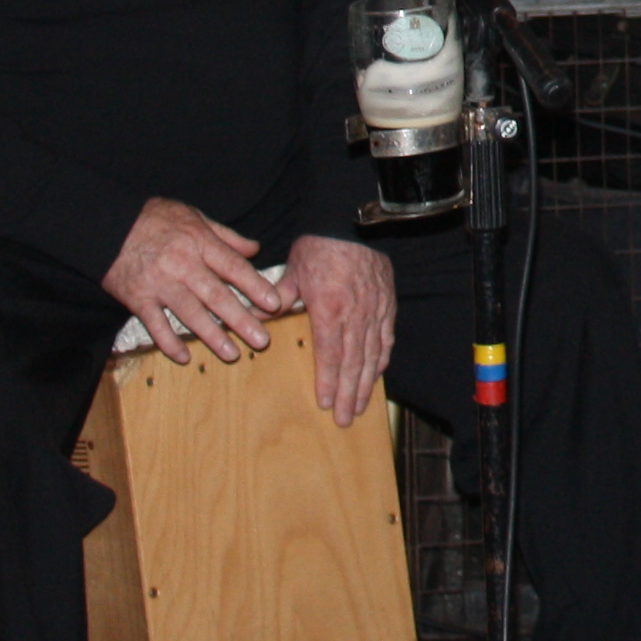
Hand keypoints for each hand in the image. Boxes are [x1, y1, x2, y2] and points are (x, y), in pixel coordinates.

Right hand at [101, 198, 282, 365]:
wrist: (107, 225)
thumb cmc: (155, 218)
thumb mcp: (194, 216)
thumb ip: (225, 236)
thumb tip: (254, 248)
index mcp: (199, 243)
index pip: (233, 267)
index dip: (254, 286)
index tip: (273, 303)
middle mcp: (182, 265)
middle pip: (216, 296)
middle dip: (240, 319)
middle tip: (261, 340)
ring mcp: (159, 284)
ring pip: (190, 314)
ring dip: (212, 336)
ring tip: (232, 353)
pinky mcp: (137, 299)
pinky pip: (155, 325)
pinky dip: (169, 342)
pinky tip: (184, 357)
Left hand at [284, 234, 396, 422]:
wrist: (350, 221)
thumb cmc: (318, 246)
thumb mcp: (291, 272)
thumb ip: (277, 301)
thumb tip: (253, 320)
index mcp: (329, 309)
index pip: (330, 354)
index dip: (330, 382)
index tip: (327, 404)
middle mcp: (355, 313)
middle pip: (353, 362)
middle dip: (350, 393)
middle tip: (347, 419)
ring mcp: (374, 309)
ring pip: (372, 353)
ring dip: (367, 382)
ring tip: (362, 406)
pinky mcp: (386, 302)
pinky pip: (386, 335)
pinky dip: (382, 357)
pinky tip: (378, 373)